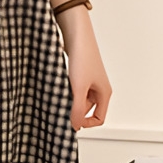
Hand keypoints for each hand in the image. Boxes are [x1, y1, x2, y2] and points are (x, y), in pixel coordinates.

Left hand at [56, 5, 111, 129]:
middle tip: (61, 106)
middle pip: (86, 110)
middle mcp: (98, 88)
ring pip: (78, 99)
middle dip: (74, 110)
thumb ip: (76, 108)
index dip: (86, 123)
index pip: (99, 118)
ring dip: (69, 100)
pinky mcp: (79, 75)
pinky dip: (66, 91)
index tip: (72, 120)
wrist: (77, 36)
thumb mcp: (78, 88)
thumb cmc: (83, 58)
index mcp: (104, 93)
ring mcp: (89, 82)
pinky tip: (58, 86)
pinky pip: (73, 90)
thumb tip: (74, 126)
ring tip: (59, 93)